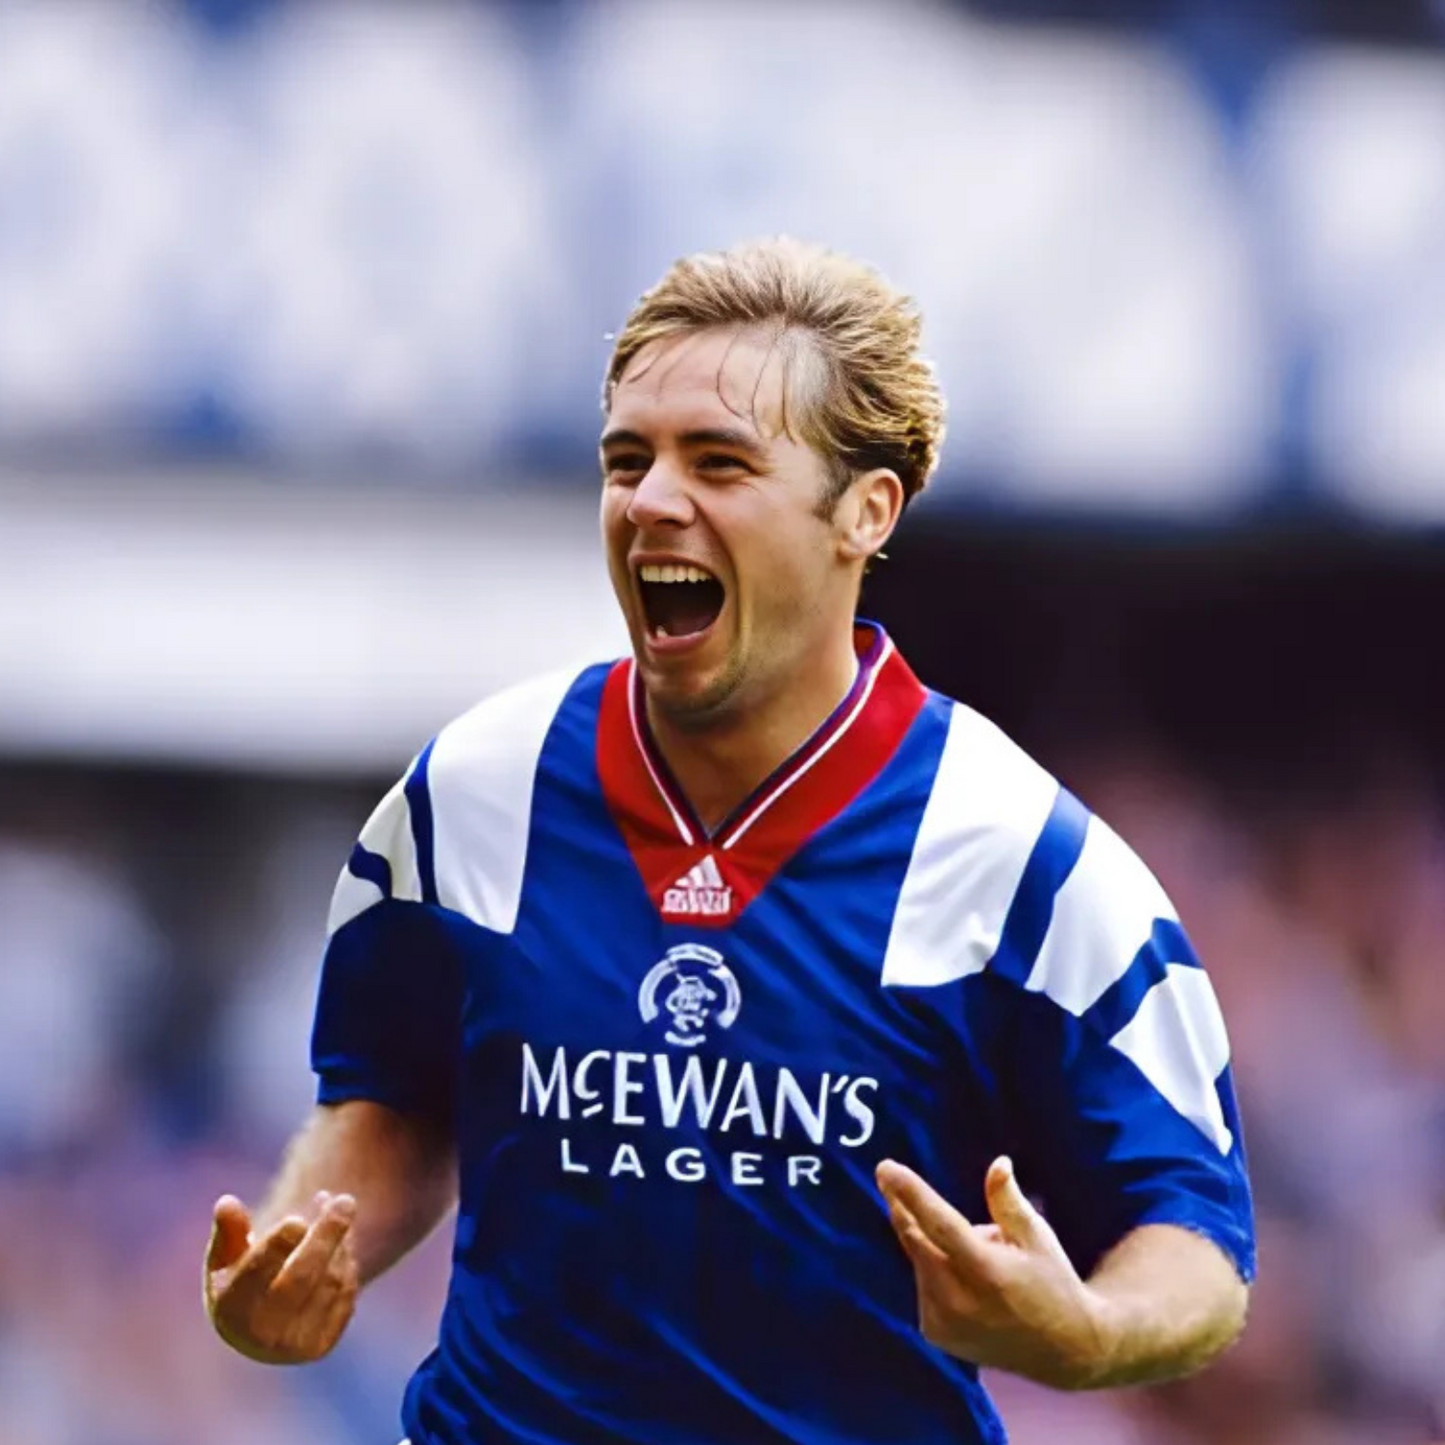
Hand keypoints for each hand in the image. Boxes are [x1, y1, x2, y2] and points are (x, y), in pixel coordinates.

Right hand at [204, 1190, 359, 1364]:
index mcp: (230, 1308)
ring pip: (330, 1281)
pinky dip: (348, 1261)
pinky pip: (346, 1294)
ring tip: (338, 1207)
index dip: (277, 1245)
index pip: (256, 1273)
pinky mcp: (321, 1345)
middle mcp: (260, 1335)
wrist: (259, 1329)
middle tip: (346, 1200)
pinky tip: (342, 1241)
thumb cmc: (241, 1279)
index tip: (297, 1219)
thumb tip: (226, 1204)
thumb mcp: (227, 1256)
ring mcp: (293, 1345)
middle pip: (301, 1277)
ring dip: (340, 1241)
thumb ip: (229, 1230)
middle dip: (325, 1235)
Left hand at [876, 1155, 1113, 1389]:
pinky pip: (923, 1285)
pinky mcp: (935, 1333)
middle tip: (888, 1177)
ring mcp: (944, 1321)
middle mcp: (959, 1300)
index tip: (885, 1168)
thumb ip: (1009, 1202)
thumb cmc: (1051, 1283)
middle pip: (917, 1239)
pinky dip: (933, 1270)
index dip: (910, 1193)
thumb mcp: (1038, 1238)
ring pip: (920, 1260)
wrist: (1062, 1351)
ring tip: (974, 1250)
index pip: (939, 1224)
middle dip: (902, 1207)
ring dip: (932, 1243)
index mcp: (987, 1271)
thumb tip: (998, 1163)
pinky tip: (963, 1277)